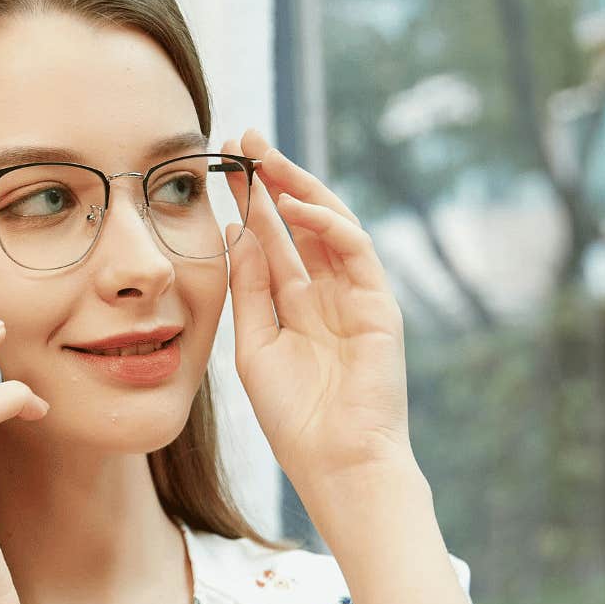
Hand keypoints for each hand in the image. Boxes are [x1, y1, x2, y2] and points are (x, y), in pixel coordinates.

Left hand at [219, 127, 413, 493]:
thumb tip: (238, 232)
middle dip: (276, 181)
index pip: (274, 242)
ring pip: (333, 227)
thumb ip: (250, 290)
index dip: (250, 205)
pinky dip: (330, 224)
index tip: (223, 169)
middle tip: (245, 141)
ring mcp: (357, 298)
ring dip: (302, 189)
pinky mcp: (381, 306)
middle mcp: (329, 295)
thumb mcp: (255, 346)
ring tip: (268, 158)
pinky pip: (357, 251)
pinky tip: (298, 205)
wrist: (336, 463)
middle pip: (302, 224)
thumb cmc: (294, 419)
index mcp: (297, 306)